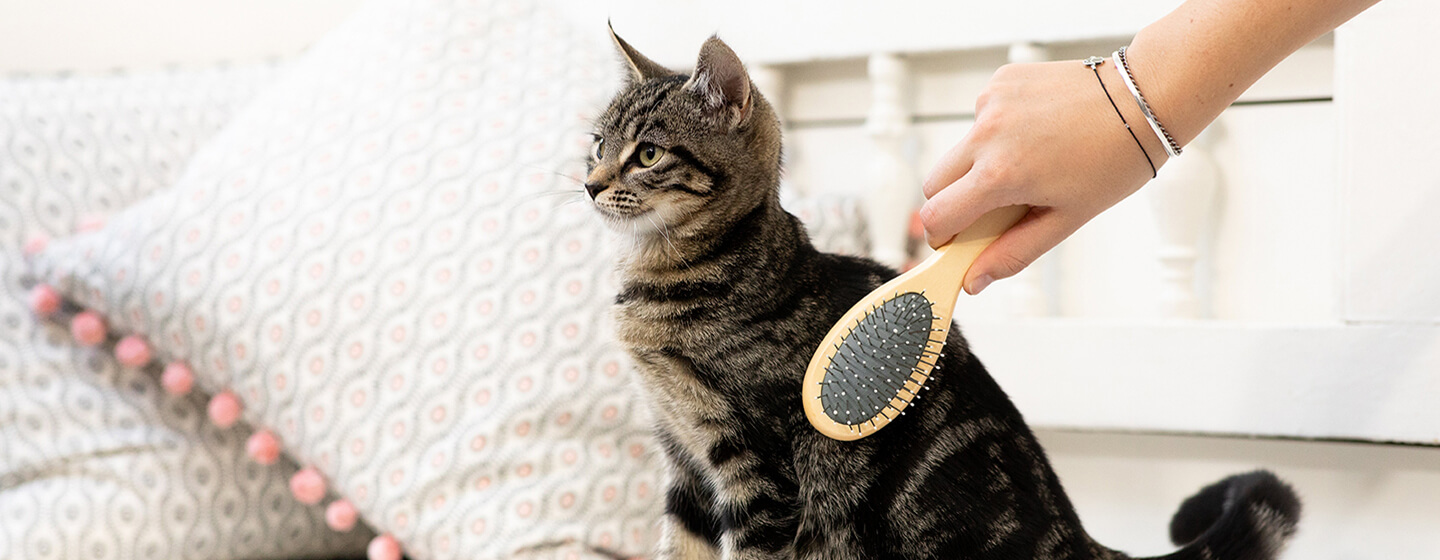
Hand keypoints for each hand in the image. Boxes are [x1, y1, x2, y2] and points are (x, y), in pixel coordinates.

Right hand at [919, 60, 1160, 294]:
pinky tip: (1036, 130)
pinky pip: (982, 117)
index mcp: (1000, 175)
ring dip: (980, 162)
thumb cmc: (1113, 162)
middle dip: (953, 200)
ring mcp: (991, 102)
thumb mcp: (1066, 219)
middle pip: (935, 182)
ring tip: (1030, 160)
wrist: (1142, 100)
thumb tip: (973, 281)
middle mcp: (986, 134)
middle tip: (991, 207)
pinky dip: (999, 130)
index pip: (936, 215)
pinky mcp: (1000, 80)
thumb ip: (1013, 253)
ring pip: (961, 148)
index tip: (954, 242)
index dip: (941, 236)